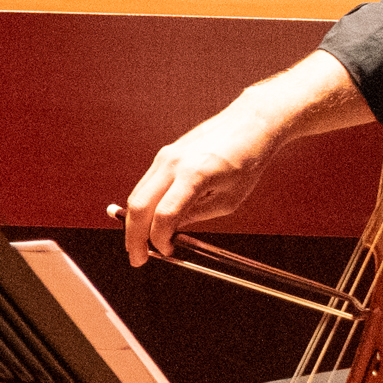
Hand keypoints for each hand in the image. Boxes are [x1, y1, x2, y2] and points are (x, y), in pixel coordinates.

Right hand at [120, 112, 276, 262]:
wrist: (249, 124)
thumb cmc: (246, 160)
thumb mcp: (229, 199)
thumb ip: (196, 215)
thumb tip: (171, 231)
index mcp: (194, 175)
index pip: (164, 215)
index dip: (160, 239)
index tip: (167, 251)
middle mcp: (173, 163)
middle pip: (139, 206)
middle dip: (133, 236)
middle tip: (137, 258)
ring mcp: (165, 156)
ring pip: (137, 195)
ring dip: (134, 222)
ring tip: (140, 243)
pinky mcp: (164, 155)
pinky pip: (146, 185)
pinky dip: (143, 206)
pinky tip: (149, 221)